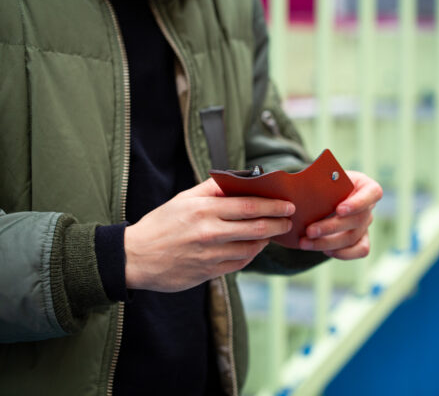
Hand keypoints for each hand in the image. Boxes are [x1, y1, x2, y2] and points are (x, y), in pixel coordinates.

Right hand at [124, 178, 294, 291]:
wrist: (136, 257)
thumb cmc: (161, 224)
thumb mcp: (183, 198)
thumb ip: (212, 189)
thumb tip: (240, 179)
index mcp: (204, 210)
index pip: (249, 206)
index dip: (273, 206)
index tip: (287, 205)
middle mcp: (210, 232)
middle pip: (256, 228)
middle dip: (277, 223)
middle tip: (288, 220)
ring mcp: (210, 255)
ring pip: (251, 248)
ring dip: (266, 240)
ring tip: (272, 233)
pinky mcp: (209, 272)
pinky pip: (239, 263)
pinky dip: (251, 254)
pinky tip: (254, 247)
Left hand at [298, 171, 381, 259]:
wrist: (322, 196)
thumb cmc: (323, 182)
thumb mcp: (322, 176)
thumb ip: (319, 179)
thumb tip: (298, 181)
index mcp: (365, 186)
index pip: (372, 194)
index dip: (358, 203)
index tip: (339, 210)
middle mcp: (369, 206)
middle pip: (358, 220)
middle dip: (331, 227)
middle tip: (309, 231)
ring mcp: (366, 224)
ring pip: (353, 238)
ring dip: (328, 243)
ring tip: (305, 243)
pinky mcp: (362, 240)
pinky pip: (359, 251)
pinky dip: (342, 253)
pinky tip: (324, 251)